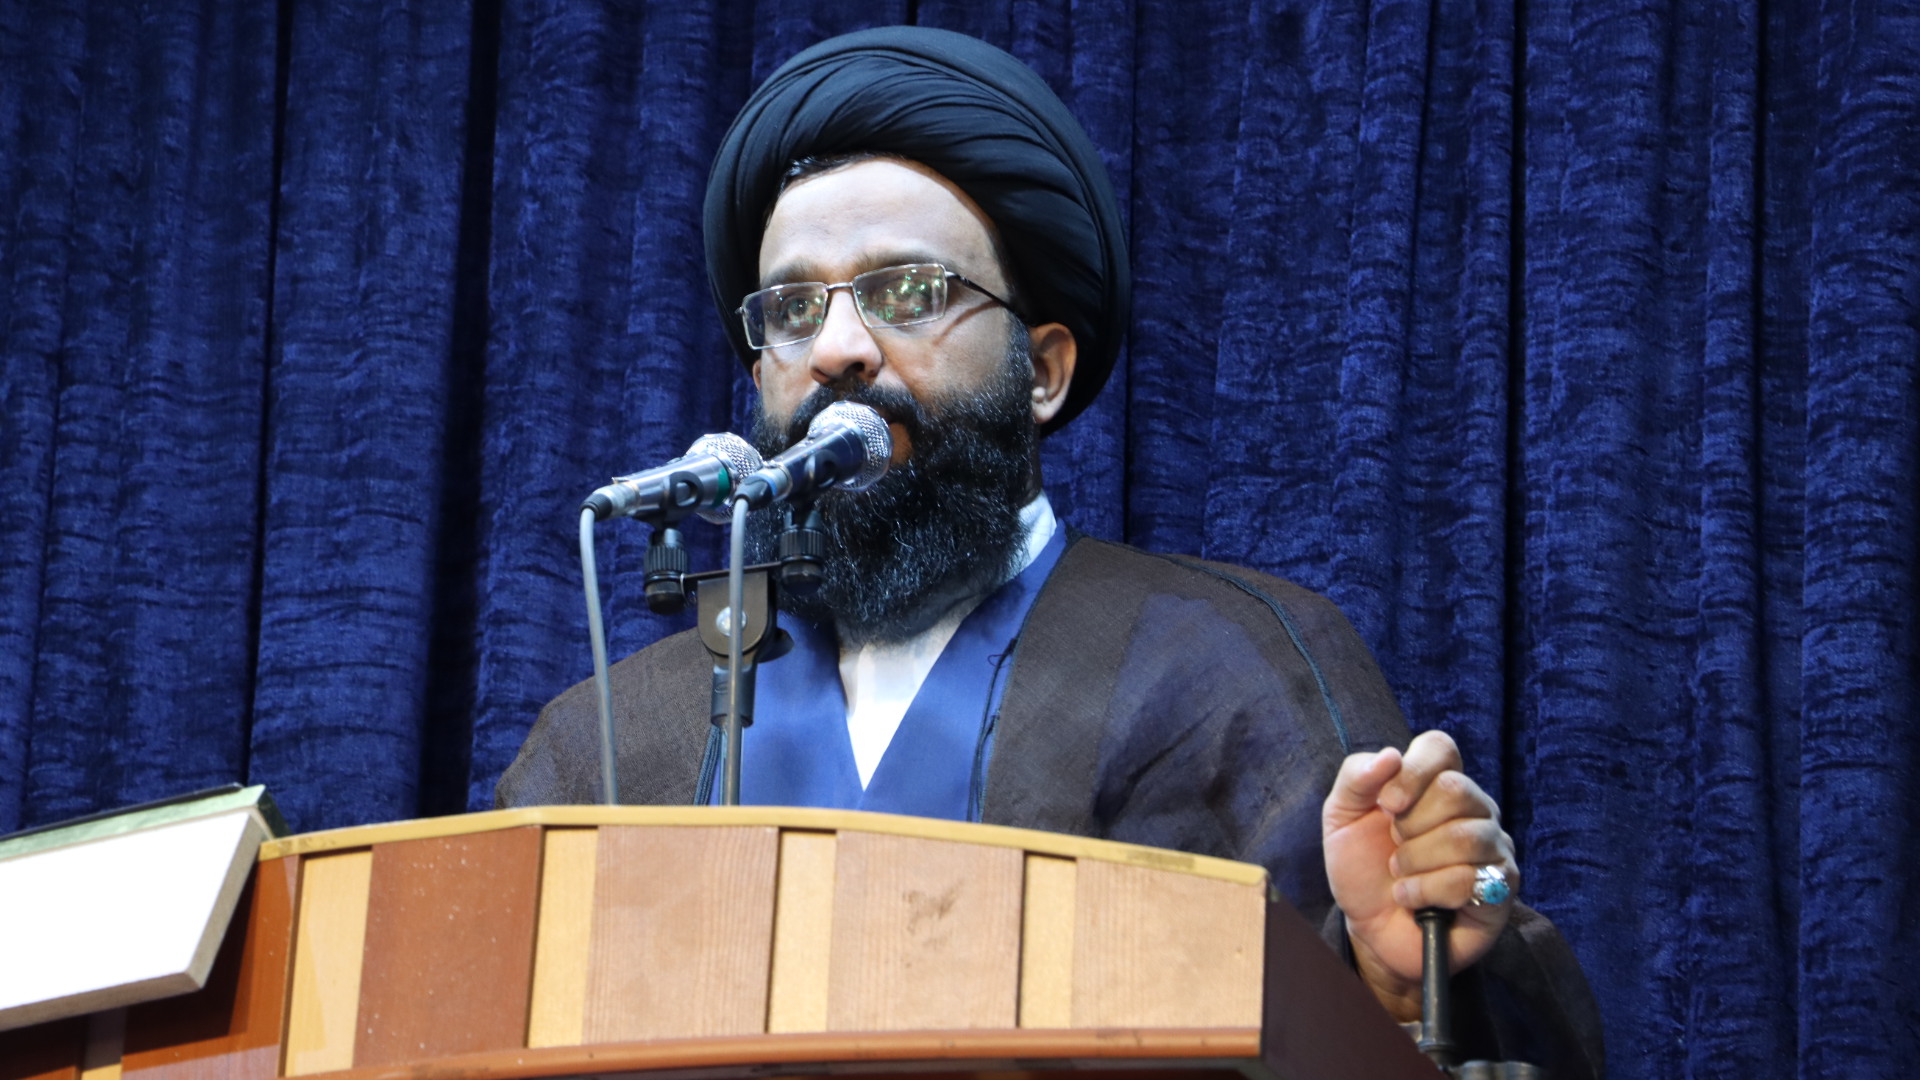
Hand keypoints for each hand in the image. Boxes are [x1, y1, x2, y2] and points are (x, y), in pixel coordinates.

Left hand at [1321, 730, 1517, 1020]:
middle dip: (1410, 826)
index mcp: (1436, 782)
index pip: (1440, 748)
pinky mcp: (1501, 887)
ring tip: (1401, 875)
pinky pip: (1468, 879)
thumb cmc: (1362, 868)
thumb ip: (1356, 777)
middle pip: (1455, 790)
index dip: (1412, 772)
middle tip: (1396, 847)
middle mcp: (1473, 807)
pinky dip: (1426, 891)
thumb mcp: (1341, 818)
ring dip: (1416, 862)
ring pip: (1464, 837)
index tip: (1386, 804)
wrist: (1370, 929)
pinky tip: (1414, 898)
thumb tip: (1391, 755)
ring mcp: (1492, 846)